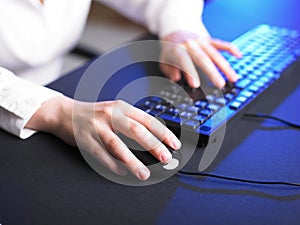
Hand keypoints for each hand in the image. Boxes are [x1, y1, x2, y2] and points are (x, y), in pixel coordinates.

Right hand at [26, 96, 180, 180]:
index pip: (147, 120)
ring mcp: (97, 127)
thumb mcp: (115, 111)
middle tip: (165, 158)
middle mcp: (110, 115)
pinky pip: (101, 154)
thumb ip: (132, 122)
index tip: (174, 144)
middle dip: (153, 146)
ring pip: (118, 145)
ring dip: (133, 161)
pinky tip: (122, 172)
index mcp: (121, 107)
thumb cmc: (95, 115)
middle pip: (136, 131)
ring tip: (143, 173)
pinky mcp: (85, 139)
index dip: (163, 133)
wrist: (65, 112)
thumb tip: (153, 139)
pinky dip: (112, 164)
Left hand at [160, 30, 241, 88]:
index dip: (190, 73)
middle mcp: (191, 45)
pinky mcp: (209, 40)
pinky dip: (230, 49)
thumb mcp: (164, 61)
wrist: (175, 32)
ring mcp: (201, 42)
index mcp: (178, 50)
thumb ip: (169, 70)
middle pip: (203, 59)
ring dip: (225, 66)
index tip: (196, 85)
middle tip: (220, 84)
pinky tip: (239, 56)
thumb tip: (176, 78)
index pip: (185, 62)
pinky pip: (221, 43)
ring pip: (215, 54)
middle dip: (213, 72)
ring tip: (233, 78)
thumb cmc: (170, 51)